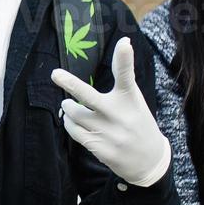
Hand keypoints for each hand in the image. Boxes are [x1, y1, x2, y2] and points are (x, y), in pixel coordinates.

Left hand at [50, 37, 171, 186]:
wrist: (148, 161)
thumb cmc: (137, 124)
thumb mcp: (135, 102)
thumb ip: (122, 83)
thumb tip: (121, 46)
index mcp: (130, 99)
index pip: (127, 75)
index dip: (124, 59)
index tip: (124, 44)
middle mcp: (118, 114)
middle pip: (89, 96)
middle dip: (70, 83)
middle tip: (55, 74)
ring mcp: (108, 132)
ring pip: (74, 114)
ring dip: (68, 108)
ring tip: (70, 106)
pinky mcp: (99, 147)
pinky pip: (74, 131)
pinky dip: (70, 124)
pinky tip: (73, 122)